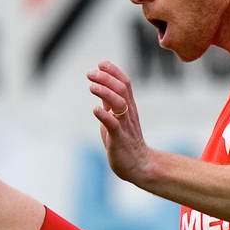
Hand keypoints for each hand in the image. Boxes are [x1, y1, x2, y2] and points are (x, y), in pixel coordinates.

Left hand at [87, 59, 150, 183]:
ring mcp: (125, 126)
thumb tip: (100, 87)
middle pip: (121, 89)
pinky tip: (95, 109)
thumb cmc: (125, 142)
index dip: (113, 71)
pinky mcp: (119, 139)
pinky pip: (113, 125)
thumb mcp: (116, 118)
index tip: (101, 63)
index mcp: (129, 107)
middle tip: (90, 73)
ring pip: (119, 103)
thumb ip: (109, 103)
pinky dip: (104, 116)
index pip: (125, 83)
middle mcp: (129, 114)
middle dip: (106, 78)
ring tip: (91, 86)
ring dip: (105, 92)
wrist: (139, 166)